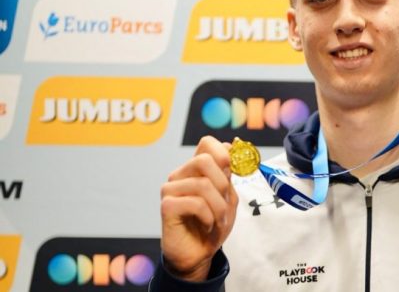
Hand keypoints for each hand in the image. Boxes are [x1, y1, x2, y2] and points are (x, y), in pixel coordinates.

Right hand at [160, 136, 238, 281]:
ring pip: (203, 185)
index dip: (223, 152)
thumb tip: (231, 146)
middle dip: (223, 184)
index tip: (231, 171)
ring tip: (219, 220)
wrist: (199, 254)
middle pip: (204, 160)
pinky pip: (195, 203)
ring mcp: (171, 189)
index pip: (206, 143)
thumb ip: (228, 174)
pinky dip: (208, 217)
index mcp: (196, 170)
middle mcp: (180, 175)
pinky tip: (207, 225)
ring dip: (219, 207)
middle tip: (225, 202)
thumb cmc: (213, 224)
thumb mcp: (228, 198)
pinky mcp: (167, 206)